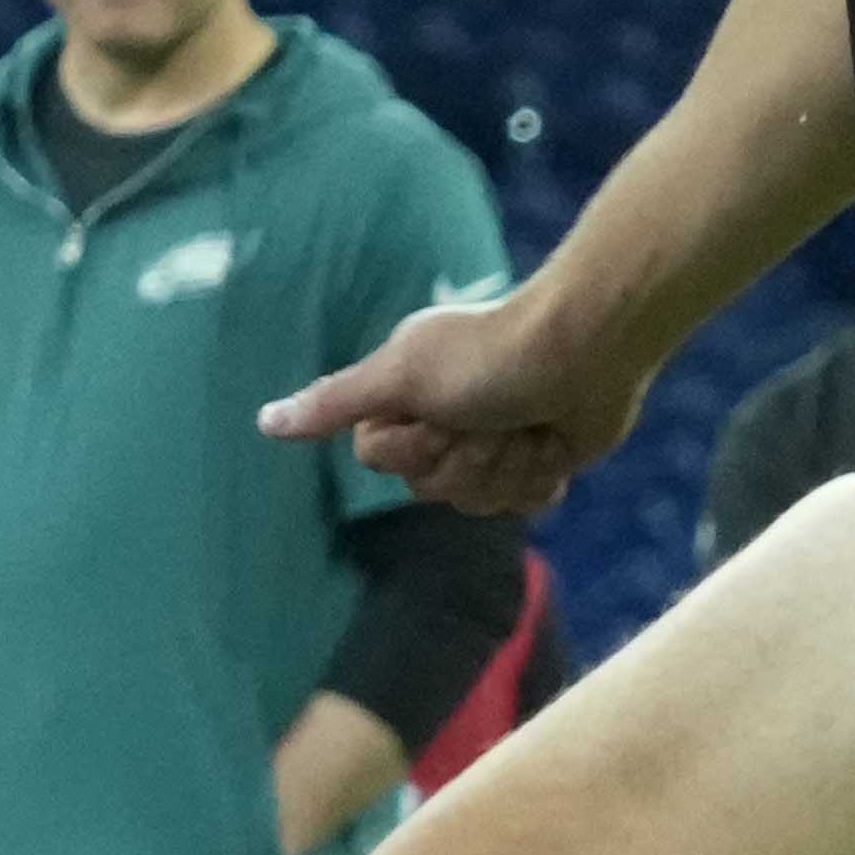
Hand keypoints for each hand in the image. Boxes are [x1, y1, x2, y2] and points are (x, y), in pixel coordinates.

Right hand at [260, 281, 648, 518]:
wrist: (588, 349)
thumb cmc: (491, 354)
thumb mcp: (401, 375)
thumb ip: (335, 402)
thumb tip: (266, 422)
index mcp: (405, 397)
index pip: (379, 459)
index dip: (414, 446)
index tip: (443, 410)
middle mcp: (442, 419)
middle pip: (428, 487)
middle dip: (467, 458)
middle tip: (495, 416)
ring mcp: (490, 443)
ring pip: (477, 503)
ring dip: (507, 466)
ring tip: (529, 423)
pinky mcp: (537, 462)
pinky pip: (522, 505)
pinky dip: (541, 476)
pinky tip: (554, 442)